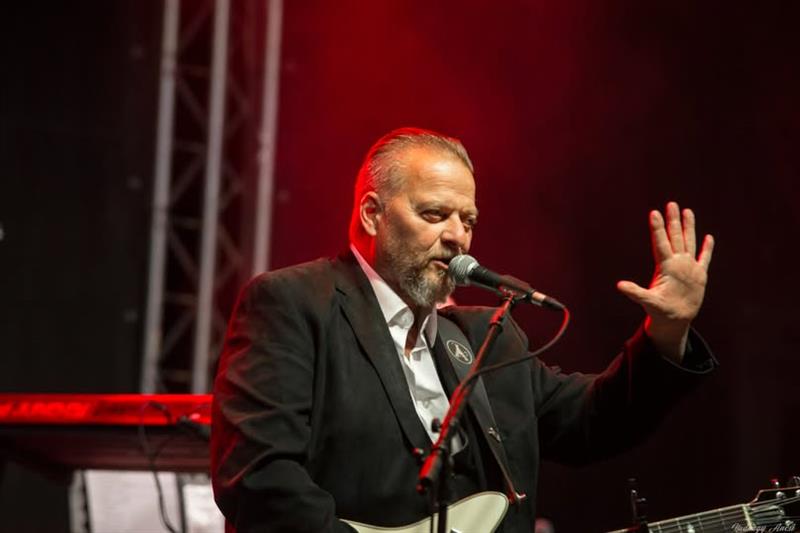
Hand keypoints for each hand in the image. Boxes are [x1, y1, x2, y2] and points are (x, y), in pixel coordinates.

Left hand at [616, 202, 714, 361]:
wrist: (674, 320)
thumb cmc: (659, 311)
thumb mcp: (648, 301)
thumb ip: (635, 292)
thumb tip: (619, 285)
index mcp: (665, 266)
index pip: (660, 242)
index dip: (658, 228)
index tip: (654, 213)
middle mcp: (676, 263)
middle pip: (674, 237)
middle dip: (673, 221)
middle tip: (671, 204)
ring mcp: (688, 267)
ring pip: (689, 242)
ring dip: (688, 227)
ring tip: (687, 211)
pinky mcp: (699, 275)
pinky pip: (704, 258)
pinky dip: (707, 249)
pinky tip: (708, 237)